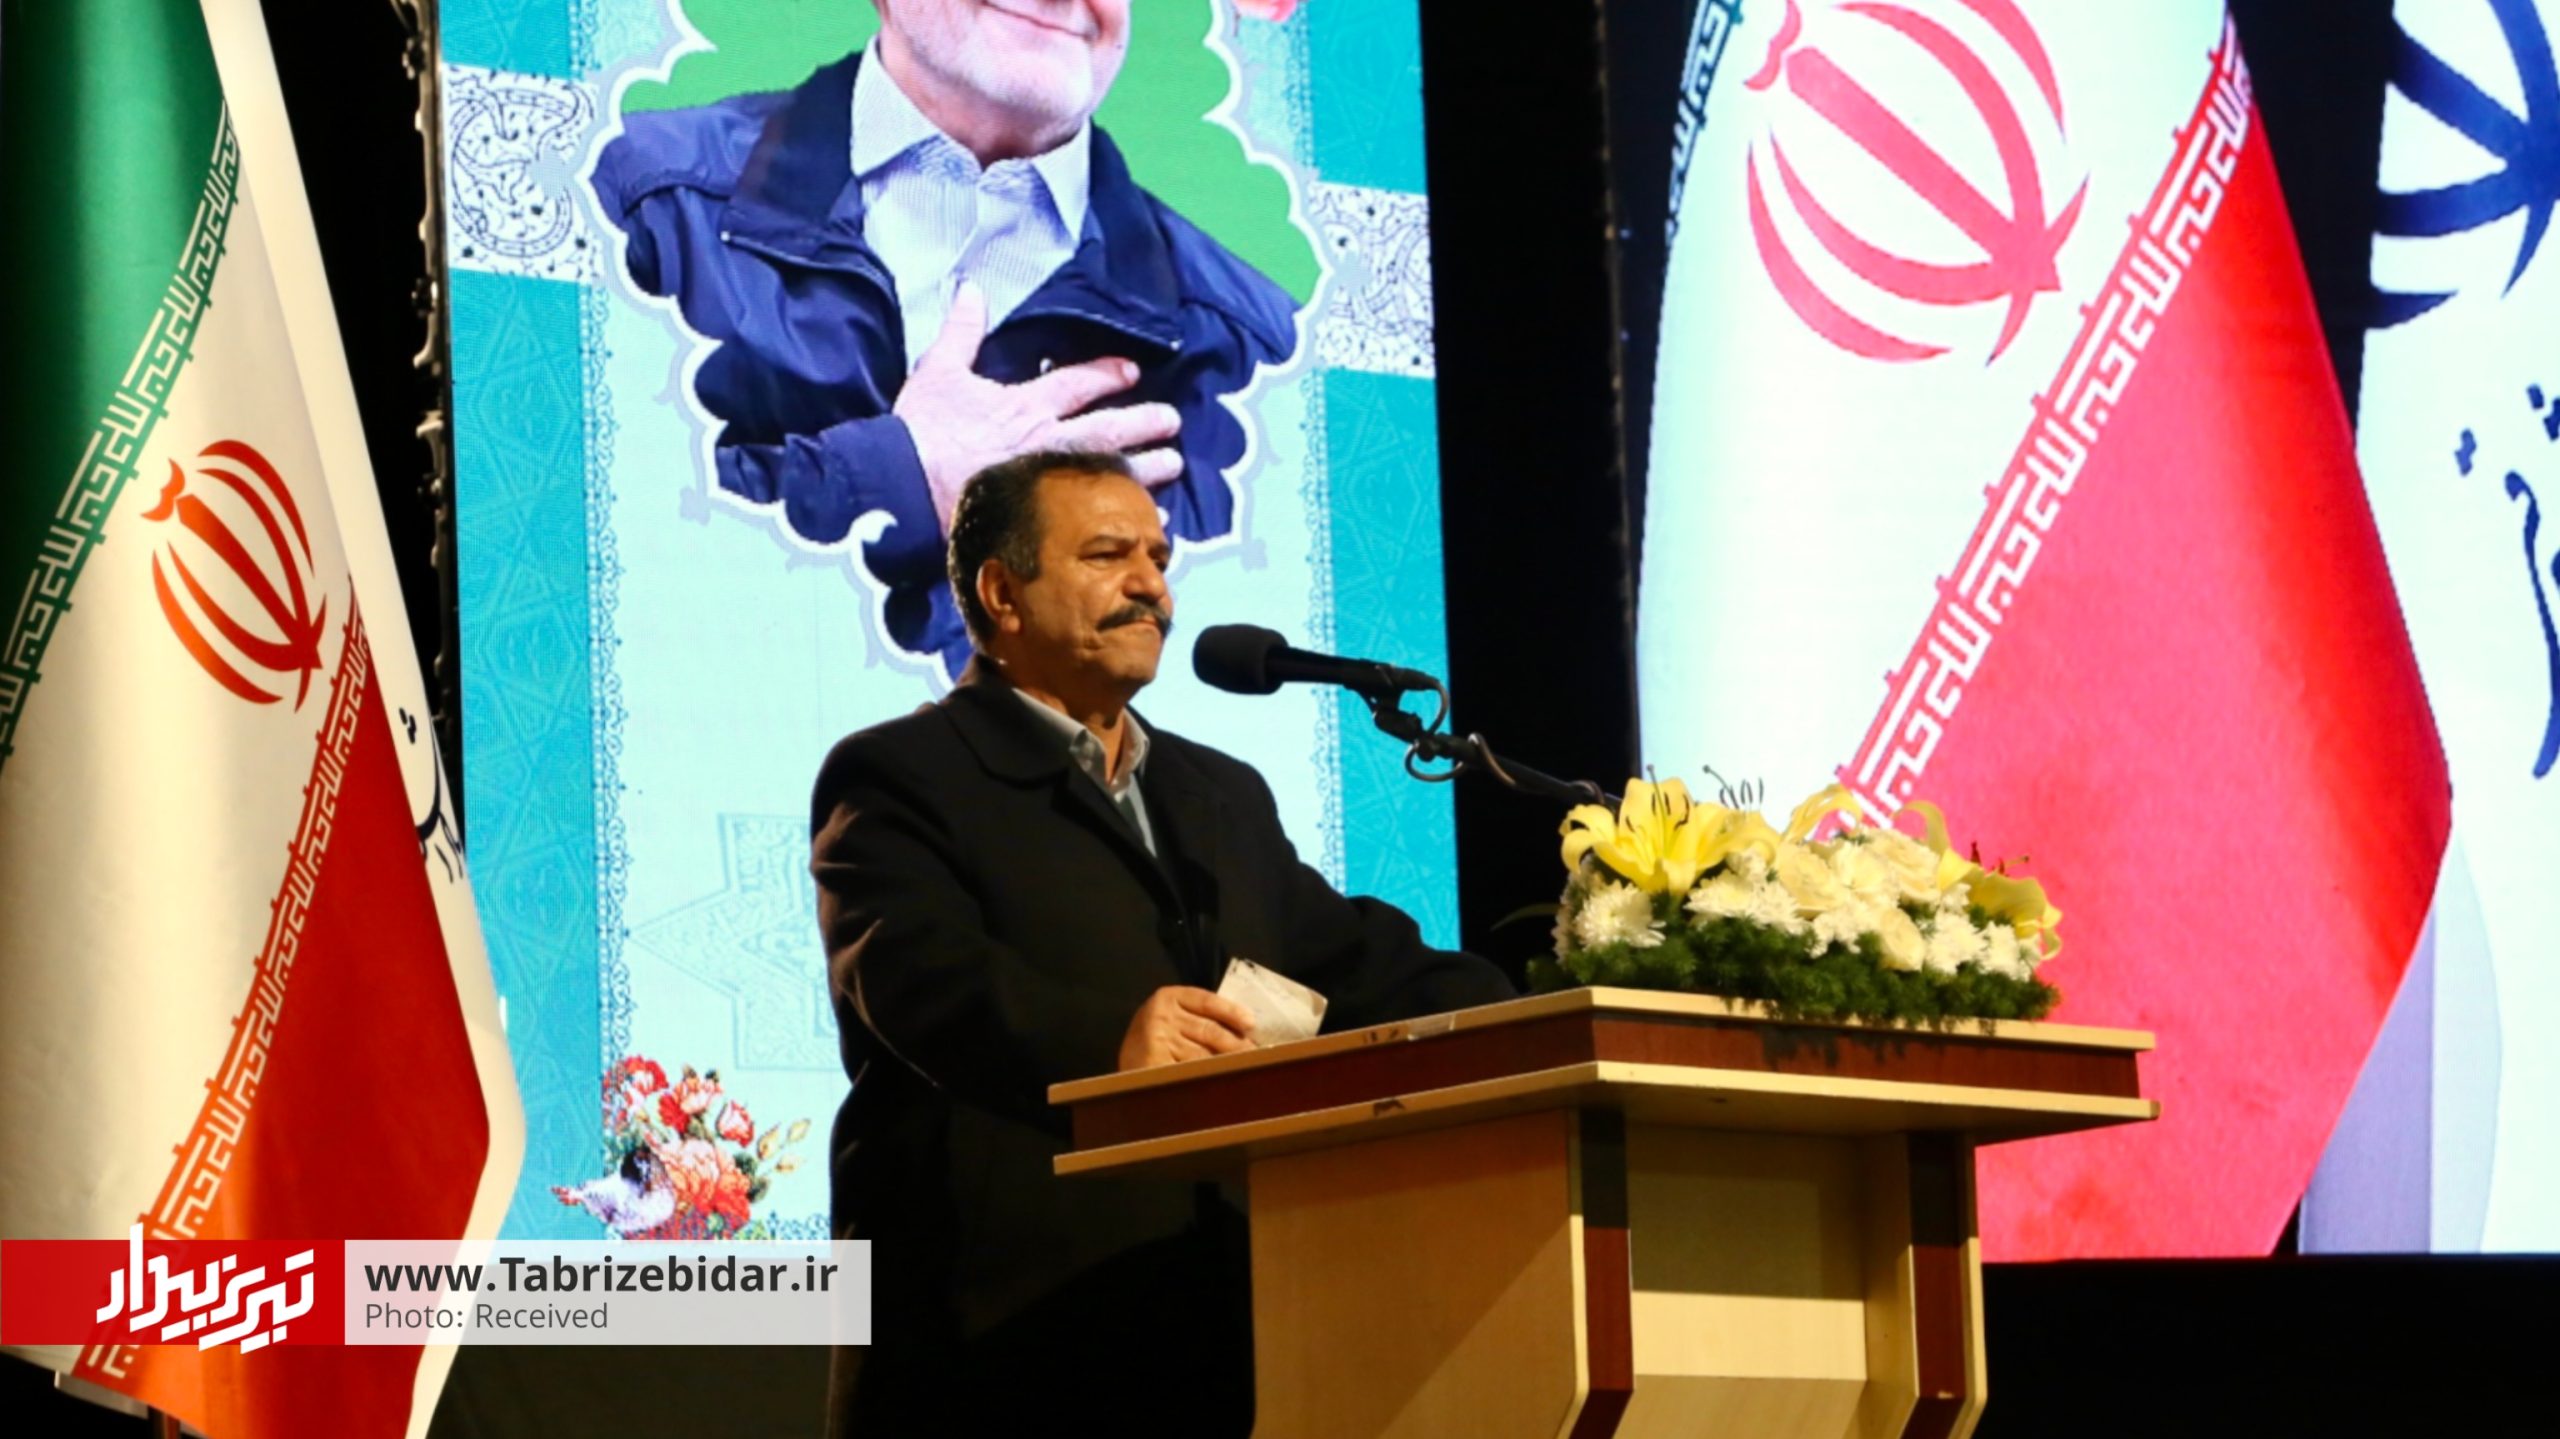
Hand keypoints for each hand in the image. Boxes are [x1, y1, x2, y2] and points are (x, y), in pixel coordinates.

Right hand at [896, 282, 1184, 529]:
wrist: (905, 489)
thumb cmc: (922, 432)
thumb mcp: (938, 371)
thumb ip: (961, 331)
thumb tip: (971, 289)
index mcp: (1026, 406)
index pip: (1078, 384)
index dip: (1108, 375)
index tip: (1132, 372)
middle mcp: (1048, 443)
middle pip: (1109, 430)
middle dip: (1144, 422)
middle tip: (1172, 421)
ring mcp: (1051, 485)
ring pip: (1112, 473)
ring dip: (1147, 469)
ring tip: (1174, 465)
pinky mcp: (1045, 520)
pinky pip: (1097, 520)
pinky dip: (1126, 519)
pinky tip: (1151, 523)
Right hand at [1117, 986, 1256, 1070]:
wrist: (1119, 1078)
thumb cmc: (1155, 1045)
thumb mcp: (1172, 1022)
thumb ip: (1198, 1020)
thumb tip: (1244, 1031)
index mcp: (1167, 997)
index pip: (1206, 1001)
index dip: (1230, 1012)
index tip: (1250, 1024)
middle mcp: (1161, 1016)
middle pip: (1209, 1031)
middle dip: (1236, 1045)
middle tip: (1257, 1056)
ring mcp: (1157, 1041)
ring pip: (1202, 1055)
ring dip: (1226, 1064)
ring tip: (1246, 1071)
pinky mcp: (1153, 1065)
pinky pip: (1189, 1073)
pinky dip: (1207, 1079)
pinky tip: (1221, 1085)